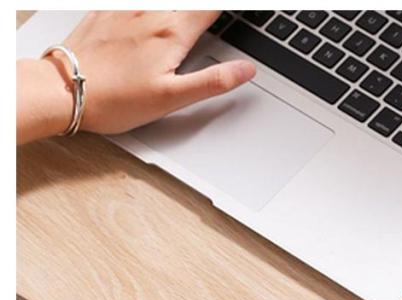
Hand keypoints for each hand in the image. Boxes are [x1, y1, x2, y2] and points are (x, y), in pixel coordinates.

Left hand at [17, 12, 254, 142]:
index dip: (228, 7)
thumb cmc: (116, 99)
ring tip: (189, 13)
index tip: (242, 10)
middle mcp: (152, 12)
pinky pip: (134, 1)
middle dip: (204, 8)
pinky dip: (151, 7)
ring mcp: (128, 8)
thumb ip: (212, 81)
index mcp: (173, 33)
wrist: (66, 89)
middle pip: (189, 1)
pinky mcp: (107, 9)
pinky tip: (155, 12)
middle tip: (212, 13)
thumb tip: (245, 70)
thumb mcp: (171, 99)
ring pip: (166, 0)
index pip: (212, 7)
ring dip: (180, 6)